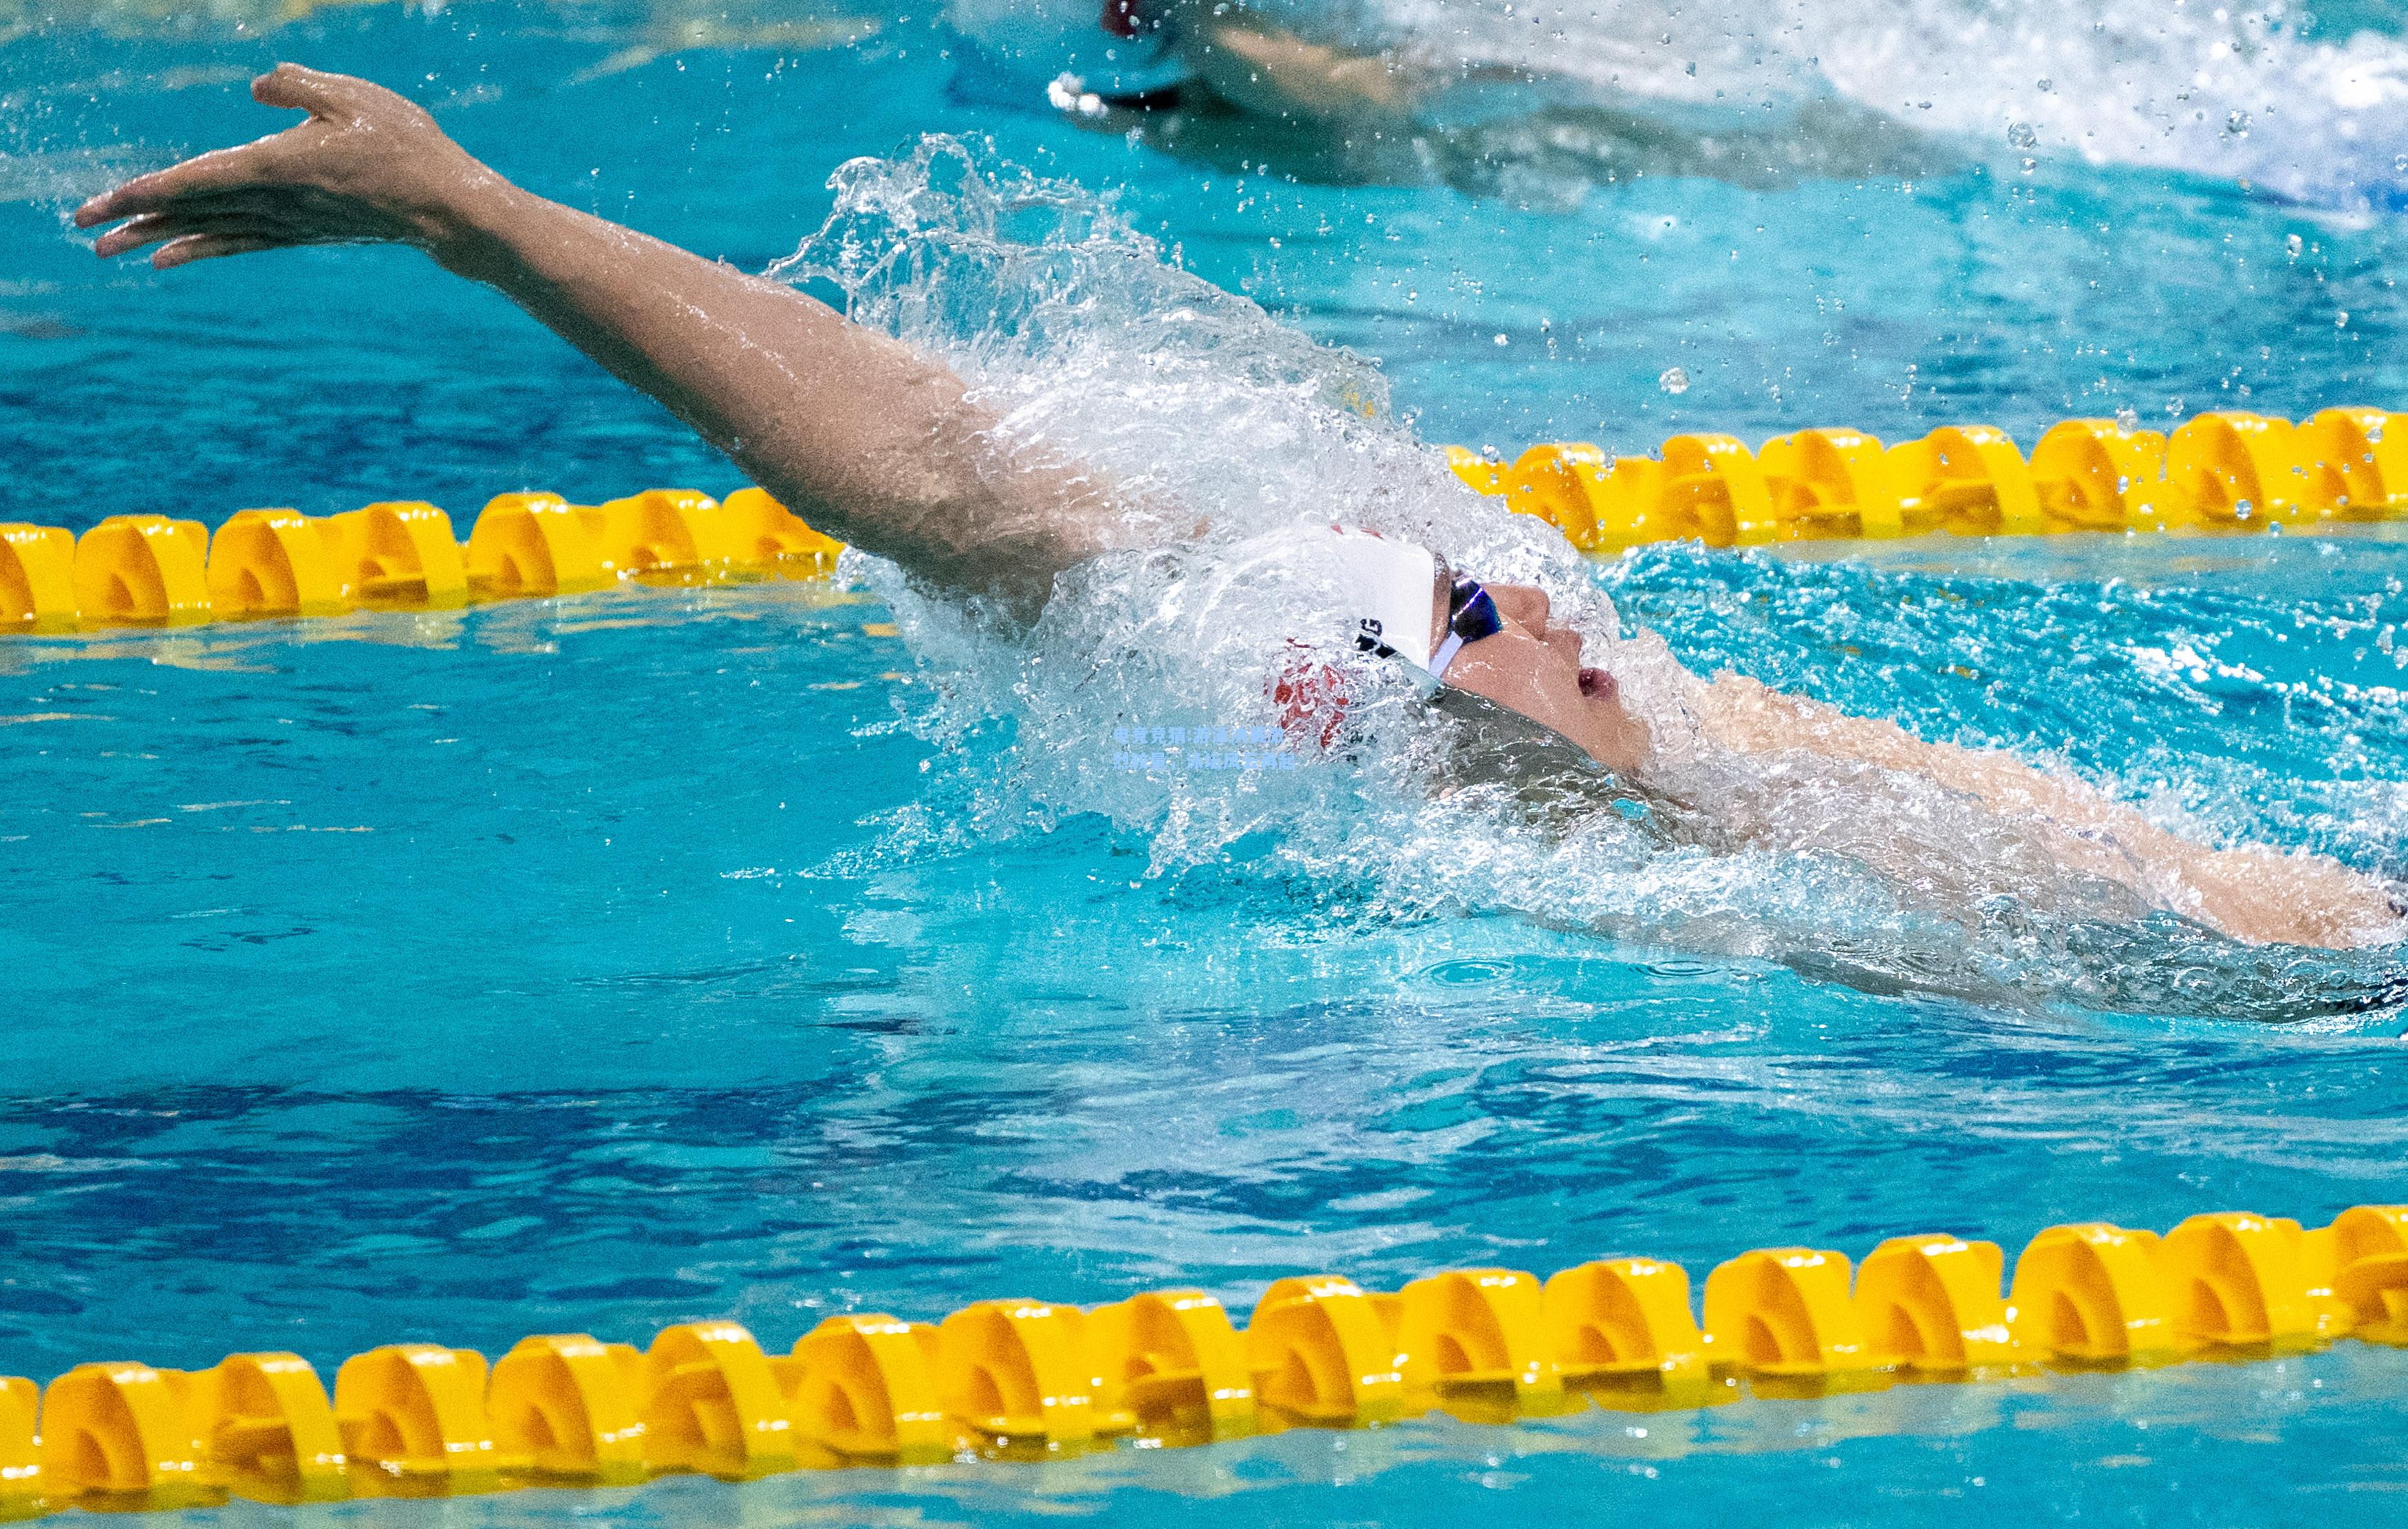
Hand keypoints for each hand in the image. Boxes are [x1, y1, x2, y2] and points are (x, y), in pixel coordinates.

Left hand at [75, 64, 502, 267]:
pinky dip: (201, 248)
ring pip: (209, 229)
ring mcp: (288, 222)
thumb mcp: (354, 96)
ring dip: (157, 237)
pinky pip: (240, 242)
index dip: (145, 191)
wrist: (450, 210)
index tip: (102, 204)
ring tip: (110, 249)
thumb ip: (297, 85)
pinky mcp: (303, 231)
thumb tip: (255, 90)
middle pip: (191, 210)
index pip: (196, 180)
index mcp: (278, 165)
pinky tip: (171, 258)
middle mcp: (275, 201)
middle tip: (84, 228)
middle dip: (134, 218)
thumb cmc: (408, 147)